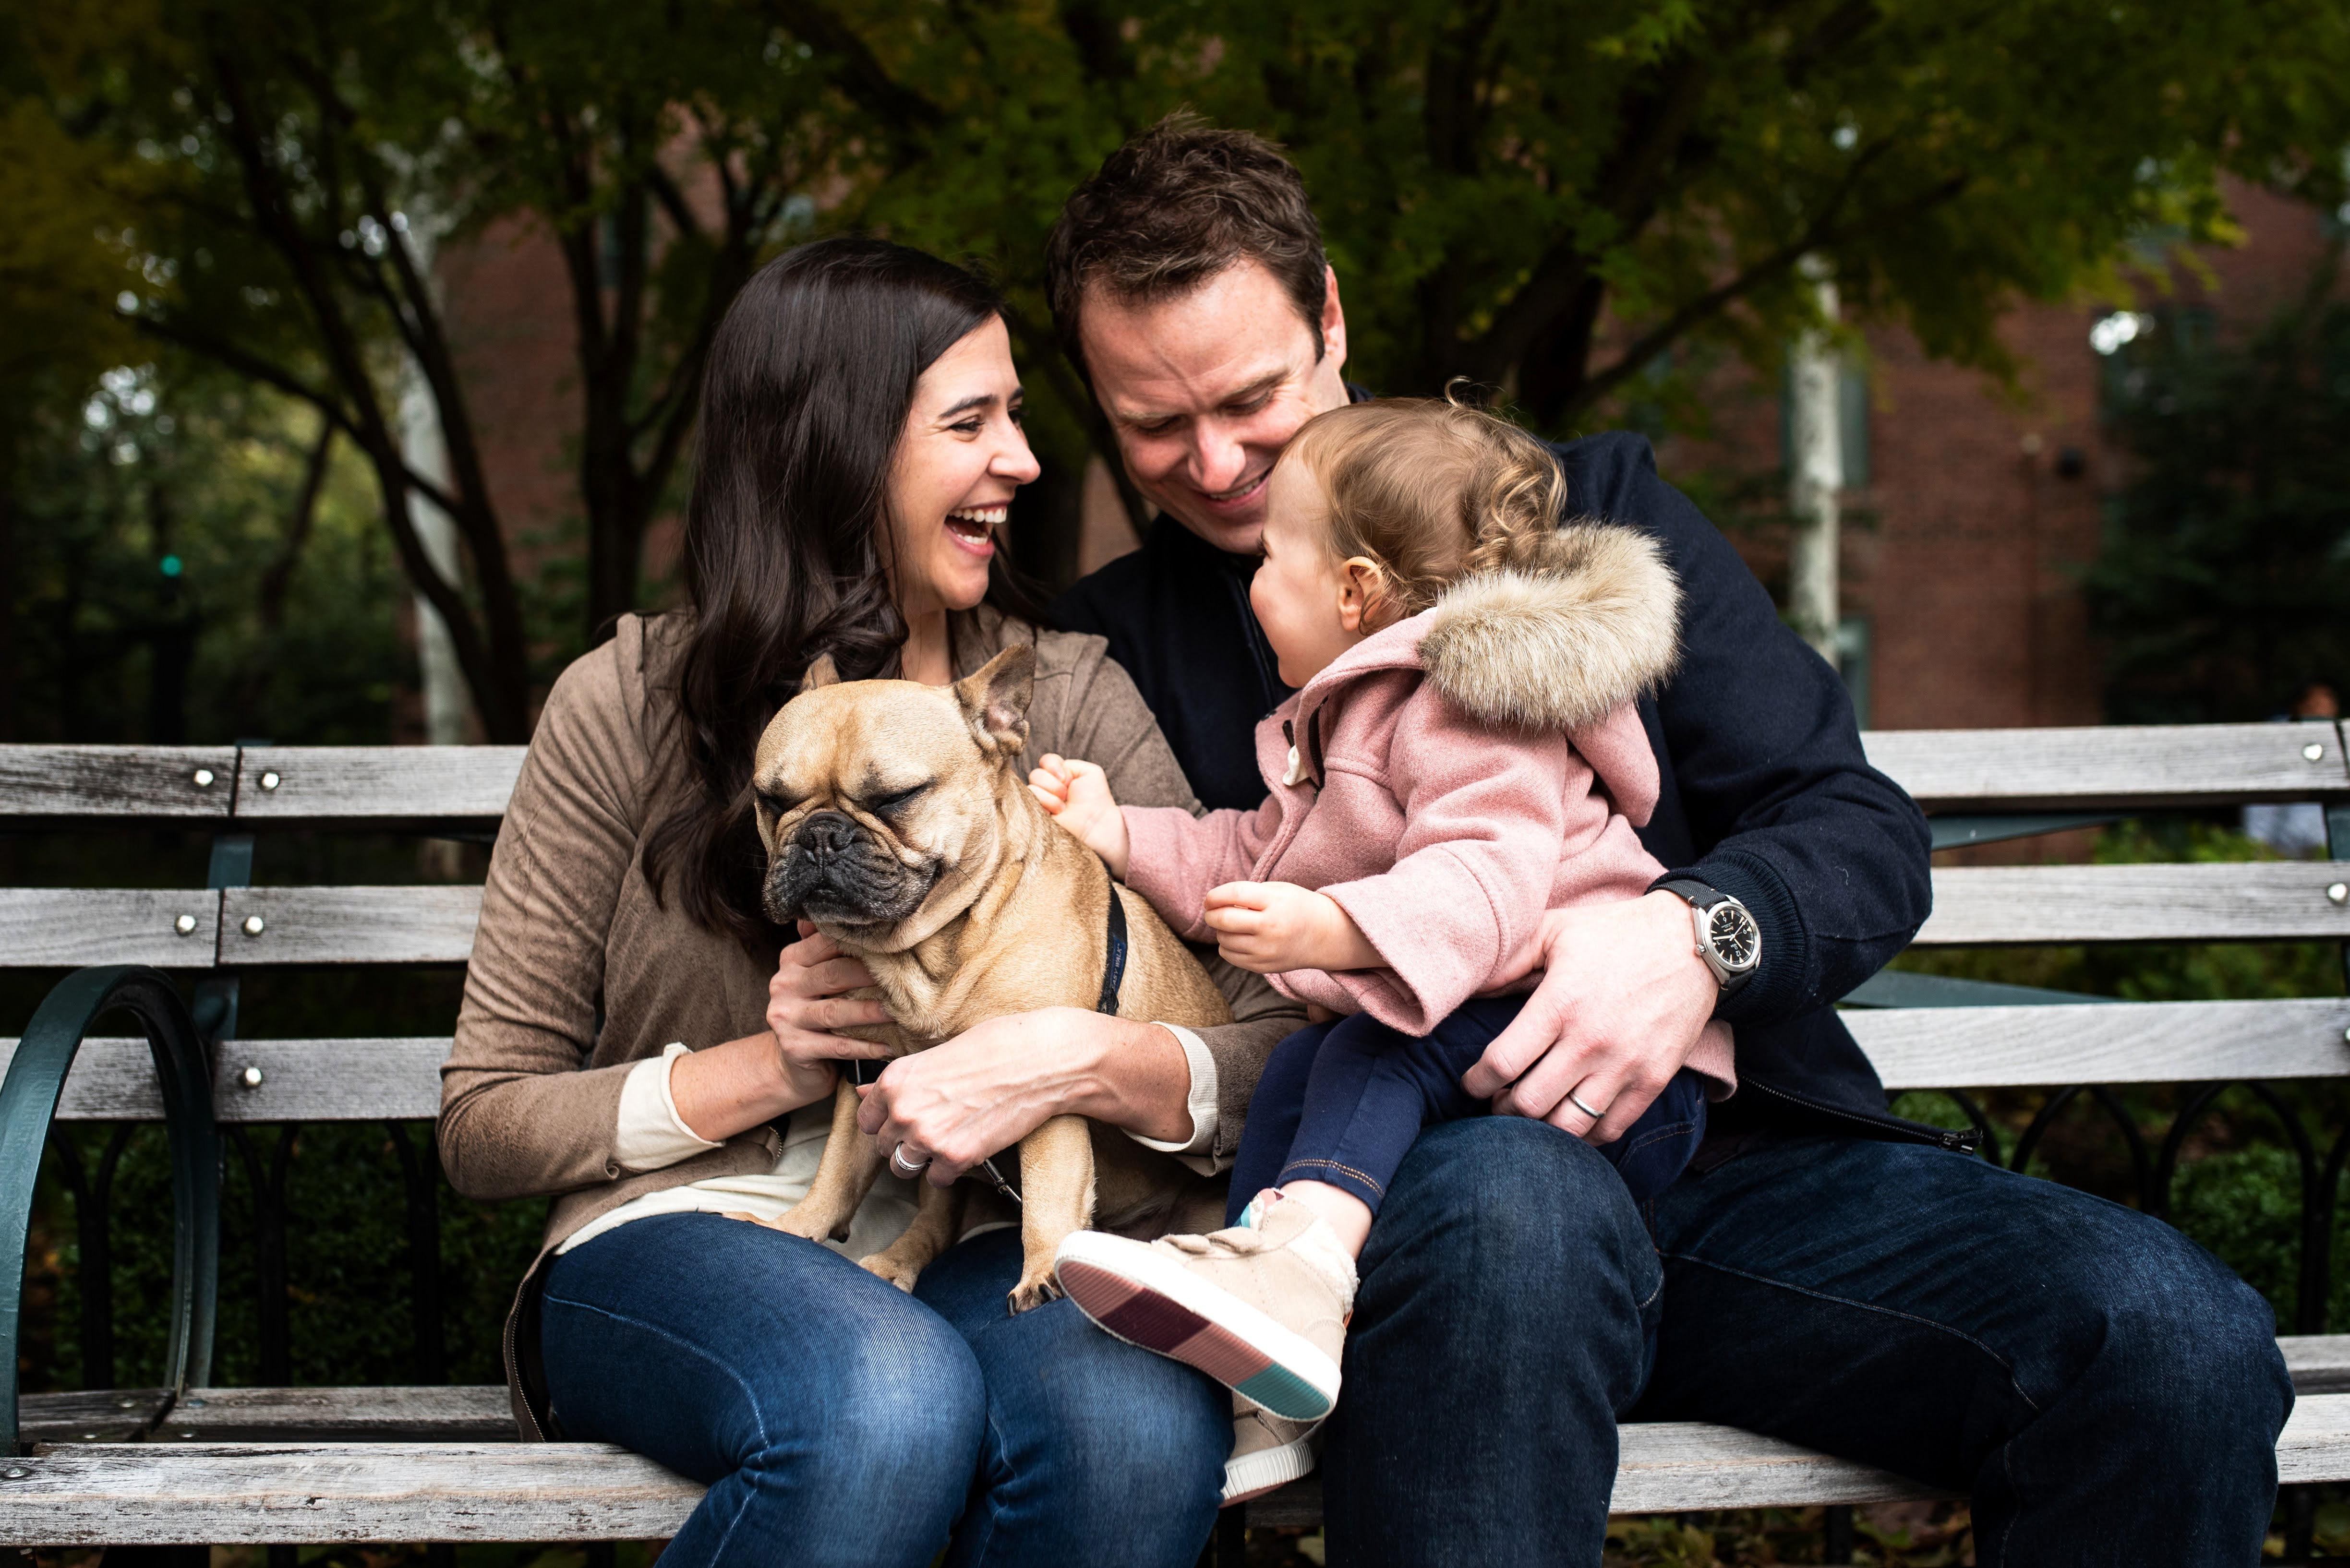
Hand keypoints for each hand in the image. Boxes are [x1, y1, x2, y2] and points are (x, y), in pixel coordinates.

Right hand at [668, 921, 892, 1142]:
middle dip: (870, 974)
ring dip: (869, 1011)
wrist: (793, 1064)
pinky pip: (836, 1046)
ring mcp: (786, 1018)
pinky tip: (889, 1046)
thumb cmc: (818, 1011)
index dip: (861, 943)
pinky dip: (865, 1047)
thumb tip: (853, 910)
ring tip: (899, 1011)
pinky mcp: (795, 1048)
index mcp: (791, 960)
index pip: (826, 944)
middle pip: (833, 974)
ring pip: (835, 1011)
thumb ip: (829, 946)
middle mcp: (783, 985)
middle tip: (904, 974)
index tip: (895, 941)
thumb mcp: (819, 976)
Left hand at [854, 1006, 1191, 1183]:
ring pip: (904, 1168)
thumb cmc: (995, 1047)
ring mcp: (928, 1136)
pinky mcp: (956, 1157)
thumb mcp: (937, 1055)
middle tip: (935, 1128)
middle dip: (905, 1142)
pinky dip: (950, 1170)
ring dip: (923, 1160)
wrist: (1040, 1061)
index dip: (885, 1122)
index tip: (903, 1120)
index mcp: (895, 1080)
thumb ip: (900, 1081)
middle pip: (884, 1147)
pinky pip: (937, 1179)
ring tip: (949, 1140)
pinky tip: (968, 1147)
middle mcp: (904, 1110)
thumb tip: (862, 1093)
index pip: (866, 1120)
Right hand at [1028, 754, 1129, 877]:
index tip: (1066, 778)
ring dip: (1050, 796)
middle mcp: (1049, 788)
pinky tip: (1055, 813)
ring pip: (1031, 787)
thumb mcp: (1089, 772)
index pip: (1045, 761)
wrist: (1096, 823)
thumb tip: (1054, 774)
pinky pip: (1028, 801)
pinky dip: (1044, 804)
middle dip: (1052, 783)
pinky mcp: (1036, 815)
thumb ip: (1069, 764)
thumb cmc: (1096, 800)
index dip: (1052, 765)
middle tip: (1066, 795)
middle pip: (1036, 774)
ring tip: (1063, 808)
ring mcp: (1041, 803)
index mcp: (1060, 776)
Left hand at [1202, 881, 1379, 974]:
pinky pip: (1230, 956)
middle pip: (1224, 920)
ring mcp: (1267, 950)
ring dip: (1220, 930)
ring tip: (1233, 925)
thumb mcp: (1278, 890)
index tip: (1209, 899)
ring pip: (1224, 939)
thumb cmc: (1297, 907)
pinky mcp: (1263, 967)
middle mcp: (1271, 928)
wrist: (1324, 936)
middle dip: (1211, 914)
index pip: (1236, 894)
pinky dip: (1227, 946)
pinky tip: (1239, 939)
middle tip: (1212, 911)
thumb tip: (1213, 904)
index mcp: (1276, 903)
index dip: (1215, 896)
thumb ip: (1248, 893)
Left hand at [1461, 891, 1717, 1144]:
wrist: (1693, 943)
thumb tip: (1468, 989)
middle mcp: (1590, 1042)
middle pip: (1529, 1104)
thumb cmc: (1615, 933)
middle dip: (1502, 1110)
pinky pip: (1611, 1128)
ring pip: (1568, 1126)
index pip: (1502, 1063)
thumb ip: (1509, 961)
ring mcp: (1625, 1066)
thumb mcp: (1555, 929)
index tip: (1471, 1082)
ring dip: (1540, 1130)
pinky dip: (1585, 1136)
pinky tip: (1570, 1122)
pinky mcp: (1654, 1080)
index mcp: (1560, 1005)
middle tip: (1496, 1102)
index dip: (1476, 1081)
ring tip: (1530, 1117)